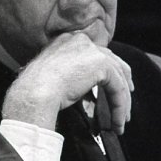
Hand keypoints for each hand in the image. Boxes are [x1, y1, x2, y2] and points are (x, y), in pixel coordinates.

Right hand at [2, 33, 133, 133]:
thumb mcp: (54, 74)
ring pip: (117, 76)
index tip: (116, 83)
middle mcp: (81, 41)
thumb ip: (71, 73)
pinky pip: (117, 88)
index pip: (96, 53)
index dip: (109, 68)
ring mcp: (92, 50)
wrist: (34, 91)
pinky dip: (119, 106)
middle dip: (122, 81)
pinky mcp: (101, 64)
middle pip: (112, 60)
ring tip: (121, 120)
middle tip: (127, 99)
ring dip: (121, 100)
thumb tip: (87, 88)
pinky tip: (117, 121)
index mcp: (68, 40)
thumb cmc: (35, 89)